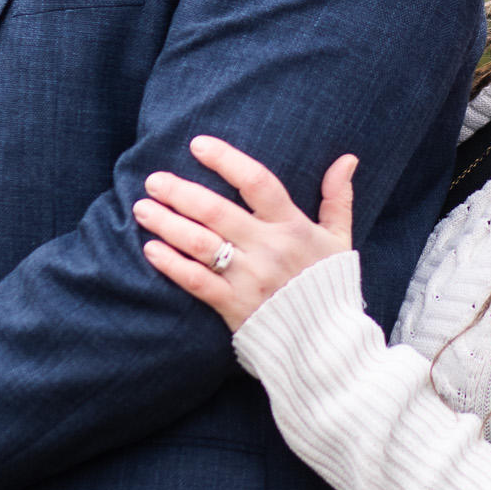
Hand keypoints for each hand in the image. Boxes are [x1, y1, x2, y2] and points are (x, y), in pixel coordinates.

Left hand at [134, 134, 355, 333]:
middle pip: (217, 211)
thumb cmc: (329, 287)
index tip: (198, 145)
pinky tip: (151, 249)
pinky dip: (171, 265)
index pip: (257, 183)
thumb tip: (348, 159)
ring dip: (167, 224)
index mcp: (293, 227)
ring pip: (200, 243)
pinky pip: (196, 281)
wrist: (325, 344)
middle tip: (154, 180)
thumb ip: (338, 199)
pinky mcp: (233, 306)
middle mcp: (268, 248)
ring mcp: (249, 278)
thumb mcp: (340, 240)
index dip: (226, 161)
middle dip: (180, 192)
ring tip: (143, 209)